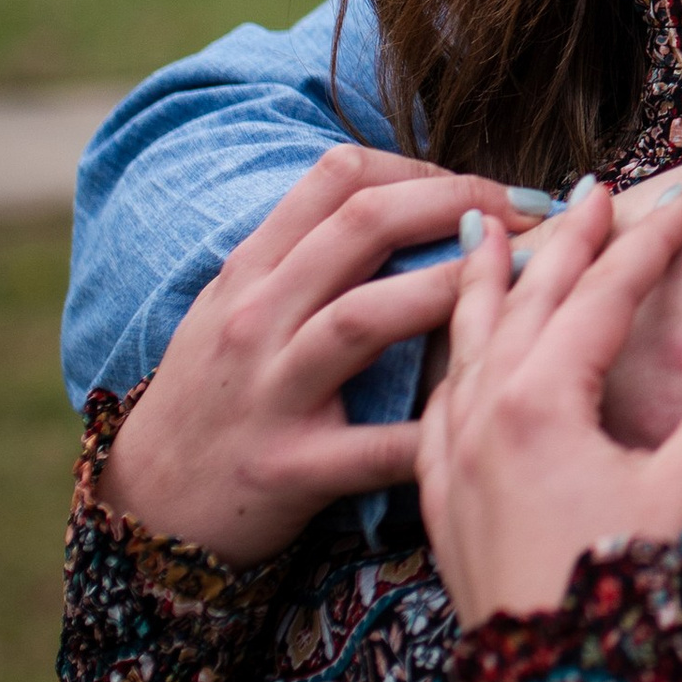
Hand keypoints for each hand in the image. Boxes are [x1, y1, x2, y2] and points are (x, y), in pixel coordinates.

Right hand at [98, 143, 535, 565]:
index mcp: (251, 271)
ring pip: (365, 318)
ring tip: (530, 280)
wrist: (147, 513)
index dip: (424, 168)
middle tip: (534, 212)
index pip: (338, 177)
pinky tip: (493, 414)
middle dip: (461, 203)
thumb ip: (306, 258)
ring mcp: (268, 392)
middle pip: (364, 226)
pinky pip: (370, 448)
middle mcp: (255, 318)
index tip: (482, 186)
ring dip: (454, 289)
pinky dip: (431, 432)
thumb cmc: (213, 400)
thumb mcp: (236, 310)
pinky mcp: (285, 468)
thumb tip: (407, 202)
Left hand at [415, 182, 681, 627]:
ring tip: (486, 228)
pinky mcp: (441, 504)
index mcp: (541, 403)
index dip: (646, 245)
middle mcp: (482, 418)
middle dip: (562, 238)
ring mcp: (452, 461)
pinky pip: (437, 402)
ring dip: (484, 281)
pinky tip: (459, 355)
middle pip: (523, 300)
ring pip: (464, 344)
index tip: (681, 205)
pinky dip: (453, 356)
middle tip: (592, 188)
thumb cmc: (630, 596)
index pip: (600, 295)